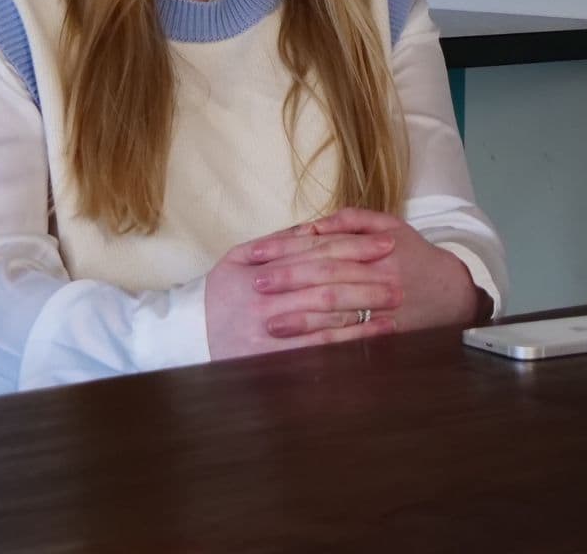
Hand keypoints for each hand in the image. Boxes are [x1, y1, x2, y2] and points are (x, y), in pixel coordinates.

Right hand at [204, 223, 401, 360]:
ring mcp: (271, 330)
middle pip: (328, 284)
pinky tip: (373, 334)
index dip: (355, 247)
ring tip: (394, 305)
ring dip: (365, 310)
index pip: (318, 253)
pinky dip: (350, 341)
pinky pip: (319, 349)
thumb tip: (314, 227)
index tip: (385, 244)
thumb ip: (276, 242)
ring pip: (327, 317)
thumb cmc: (217, 292)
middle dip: (367, 279)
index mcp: (262, 268)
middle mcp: (267, 298)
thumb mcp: (237, 257)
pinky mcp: (275, 359)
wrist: (186, 336)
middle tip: (399, 277)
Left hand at [257, 208, 482, 333]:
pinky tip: (303, 349)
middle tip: (255, 286)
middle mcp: (377, 277)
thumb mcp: (390, 225)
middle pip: (326, 278)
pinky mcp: (386, 335)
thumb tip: (313, 226)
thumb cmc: (415, 255)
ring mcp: (382, 308)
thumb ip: (352, 221)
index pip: (322, 246)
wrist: (452, 293)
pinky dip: (327, 343)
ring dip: (303, 318)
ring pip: (338, 313)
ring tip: (270, 323)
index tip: (257, 254)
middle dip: (289, 281)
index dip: (287, 249)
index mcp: (373, 248)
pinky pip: (353, 340)